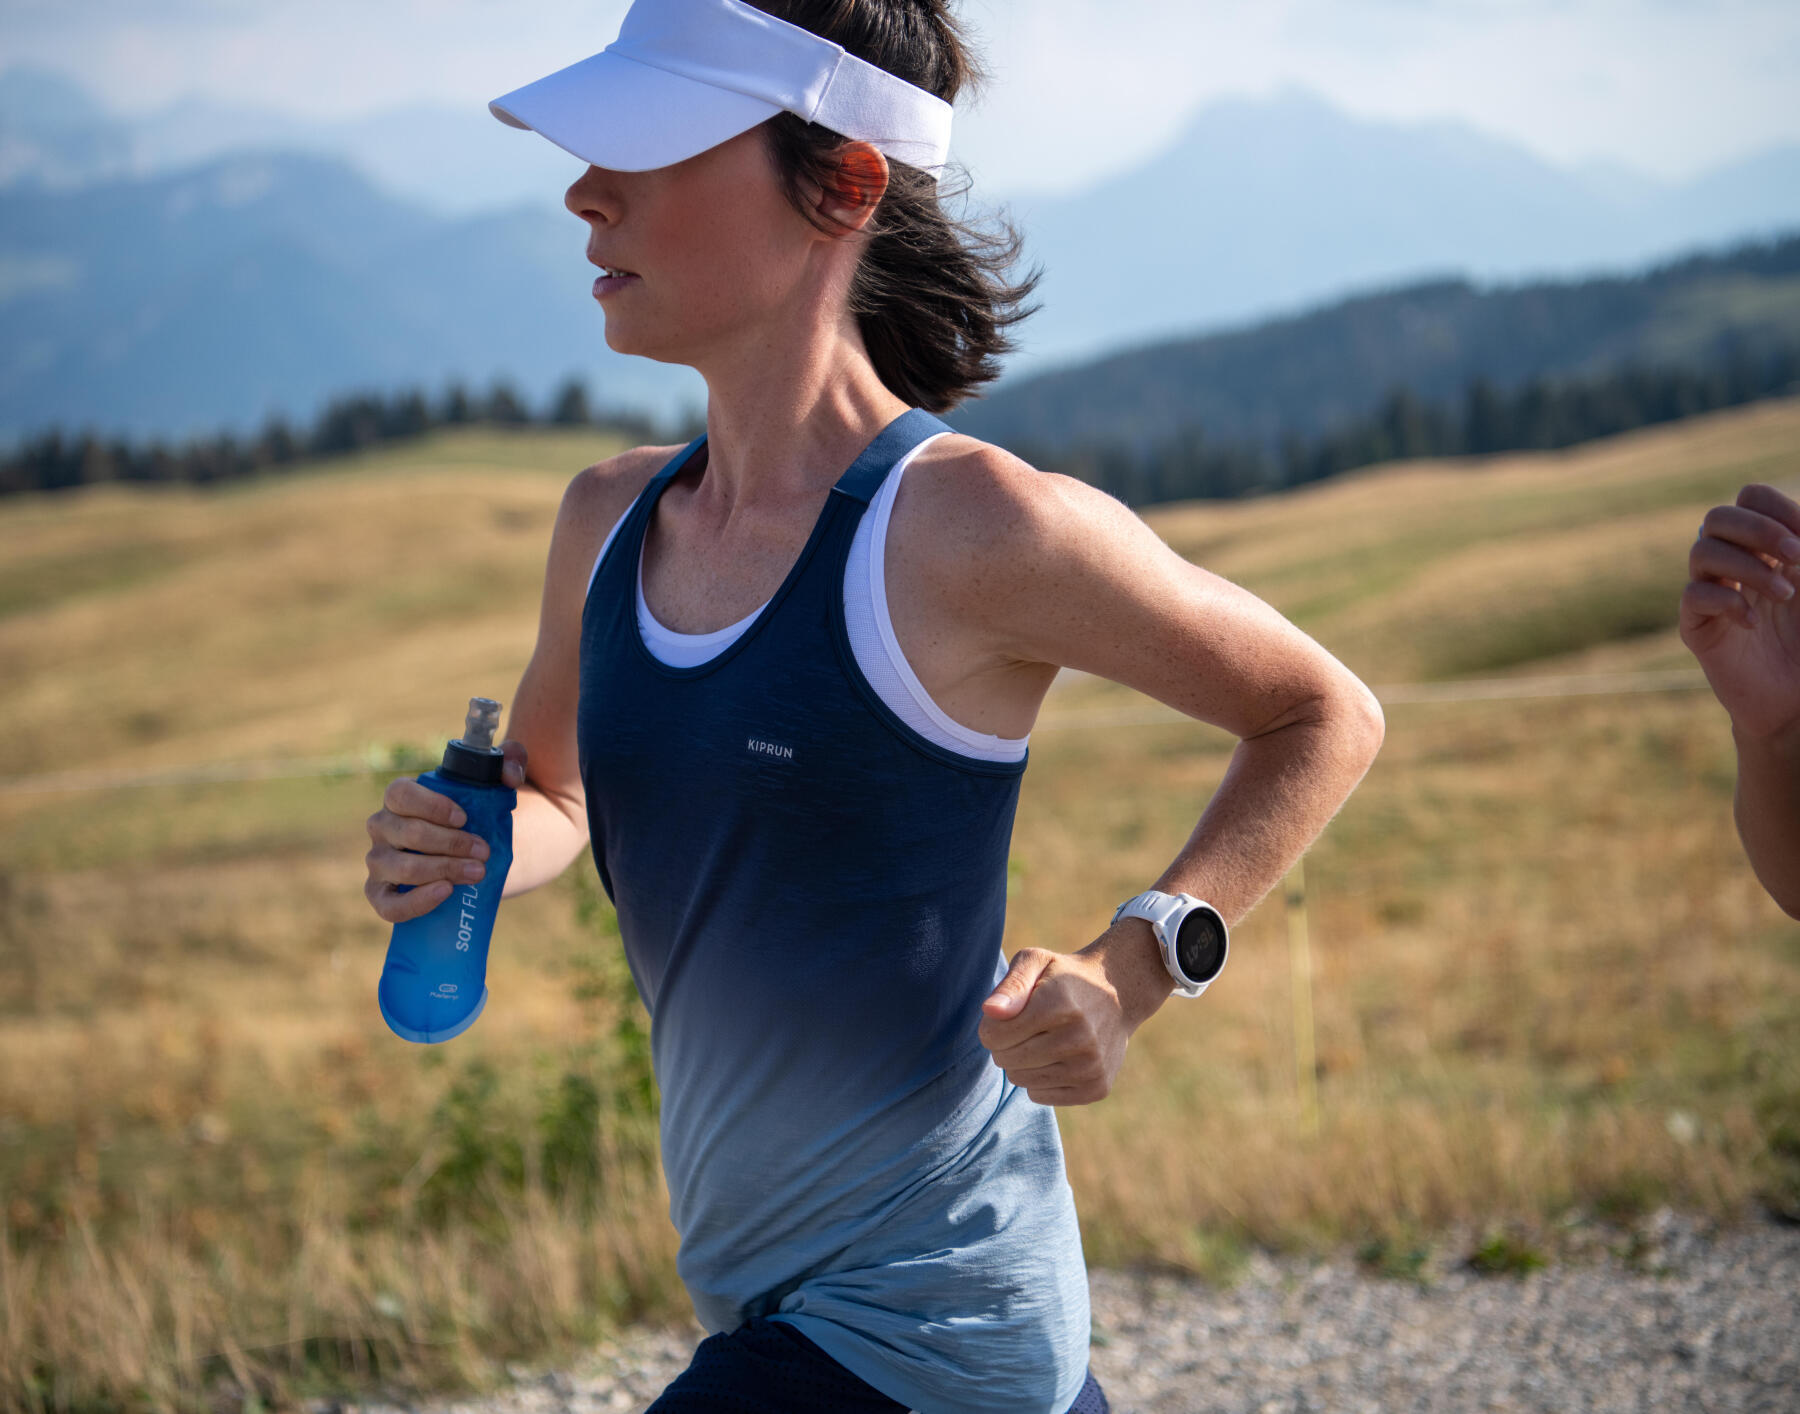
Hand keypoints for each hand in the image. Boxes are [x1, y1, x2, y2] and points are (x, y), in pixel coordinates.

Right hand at [363, 740, 527, 922]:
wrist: (475, 854)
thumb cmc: (478, 813)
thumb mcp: (496, 783)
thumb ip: (510, 762)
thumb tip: (510, 774)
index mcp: (399, 797)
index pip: (400, 794)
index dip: (431, 806)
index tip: (464, 818)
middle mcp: (382, 827)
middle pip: (407, 833)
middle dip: (451, 844)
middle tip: (484, 852)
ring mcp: (379, 862)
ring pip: (399, 868)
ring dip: (442, 870)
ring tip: (477, 872)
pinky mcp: (382, 894)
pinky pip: (387, 904)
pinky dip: (415, 901)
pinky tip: (445, 892)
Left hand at [978, 944, 1137, 1105]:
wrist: (1119, 993)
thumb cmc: (1066, 977)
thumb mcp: (1036, 962)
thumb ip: (1011, 985)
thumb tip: (989, 1011)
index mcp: (1058, 1005)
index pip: (993, 1036)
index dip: (992, 1025)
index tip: (1008, 1014)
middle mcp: (1079, 1038)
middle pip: (1005, 1061)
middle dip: (1005, 1045)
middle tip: (1026, 1027)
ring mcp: (1091, 1067)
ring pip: (1021, 1081)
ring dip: (1022, 1063)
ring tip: (1043, 1040)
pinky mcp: (1097, 1087)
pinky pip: (1040, 1096)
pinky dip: (1041, 1080)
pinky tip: (1059, 1057)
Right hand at [1681, 484, 1799, 740]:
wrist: (1797, 701)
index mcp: (1765, 545)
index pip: (1751, 498)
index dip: (1777, 508)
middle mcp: (1733, 563)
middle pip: (1719, 516)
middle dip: (1760, 529)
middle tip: (1796, 556)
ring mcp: (1711, 593)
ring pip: (1702, 550)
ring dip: (1749, 567)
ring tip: (1785, 595)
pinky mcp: (1697, 627)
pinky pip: (1695, 596)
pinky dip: (1728, 601)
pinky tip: (1755, 622)